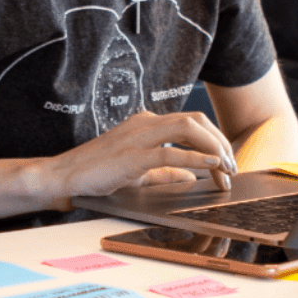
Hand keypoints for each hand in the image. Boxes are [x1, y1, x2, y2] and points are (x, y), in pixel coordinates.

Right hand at [34, 110, 237, 208]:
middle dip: (220, 142)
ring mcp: (139, 136)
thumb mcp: (139, 172)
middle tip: (232, 167)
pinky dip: (195, 157)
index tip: (226, 164)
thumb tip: (193, 174)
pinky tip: (210, 166)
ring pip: (188, 128)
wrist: (65, 176)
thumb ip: (167, 171)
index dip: (215, 142)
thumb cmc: (97, 173)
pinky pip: (170, 152)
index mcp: (147, 124)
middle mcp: (146, 123)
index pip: (191, 124)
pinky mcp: (132, 155)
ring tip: (226, 168)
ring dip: (213, 147)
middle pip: (196, 121)